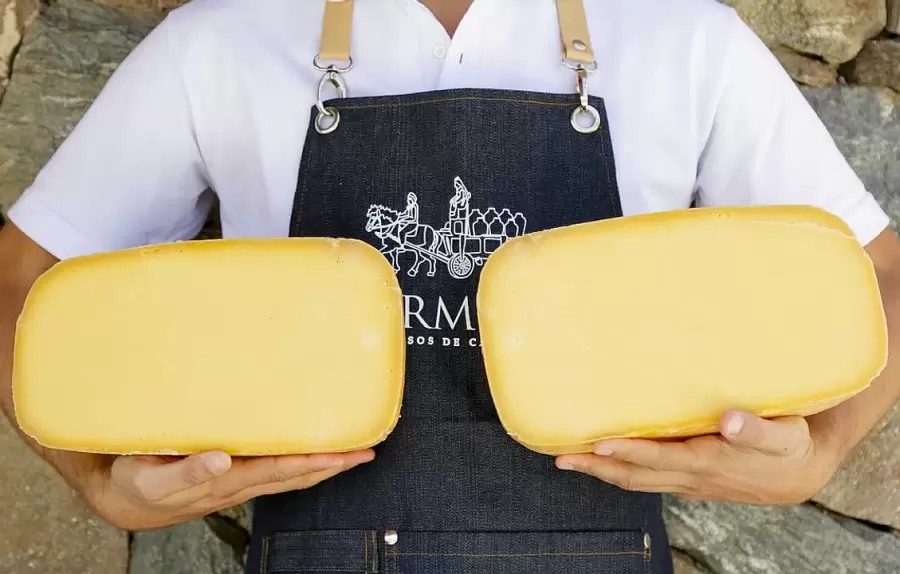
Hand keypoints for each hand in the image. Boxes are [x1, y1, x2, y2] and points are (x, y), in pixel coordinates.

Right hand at [86, 449, 374, 529]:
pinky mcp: (234, 472)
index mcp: (227, 479)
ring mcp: (240, 479)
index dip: (316, 460)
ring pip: (291, 473)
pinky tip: (314, 448)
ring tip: (353, 448)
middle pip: (297, 473)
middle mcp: (241, 481)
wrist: (125, 497)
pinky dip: (301, 458)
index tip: (347, 452)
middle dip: (334, 463)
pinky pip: (277, 466)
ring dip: (323, 462)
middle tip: (368, 449)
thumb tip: (220, 457)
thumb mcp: (153, 478)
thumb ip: (186, 472)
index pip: (283, 469)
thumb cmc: (139, 481)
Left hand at [555, 410, 838, 504]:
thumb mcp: (782, 435)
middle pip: (633, 474)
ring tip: (567, 460)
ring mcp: (686, 481)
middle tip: (560, 457)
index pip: (657, 458)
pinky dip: (619, 471)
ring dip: (600, 472)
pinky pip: (645, 478)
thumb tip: (729, 419)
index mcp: (707, 462)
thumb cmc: (790, 447)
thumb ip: (756, 429)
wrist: (799, 476)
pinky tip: (602, 461)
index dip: (627, 451)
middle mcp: (690, 476)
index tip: (596, 443)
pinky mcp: (687, 479)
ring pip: (635, 480)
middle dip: (596, 467)